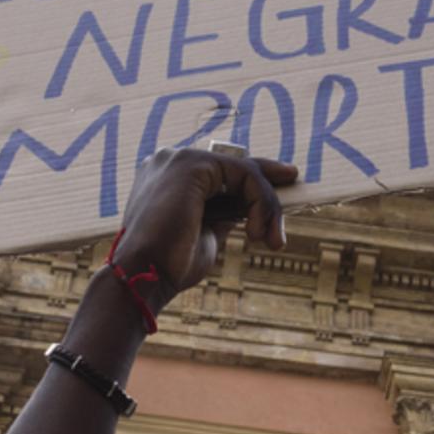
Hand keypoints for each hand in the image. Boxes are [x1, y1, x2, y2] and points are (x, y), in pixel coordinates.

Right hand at [112, 147, 296, 307]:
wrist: (144, 275)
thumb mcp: (205, 232)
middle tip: (289, 203)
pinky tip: (258, 233)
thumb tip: (249, 208)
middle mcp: (170, 160)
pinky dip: (261, 203)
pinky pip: (245, 175)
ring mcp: (179, 158)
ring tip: (272, 240)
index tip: (284, 186)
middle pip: (236, 165)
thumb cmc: (169, 264)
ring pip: (245, 171)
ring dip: (268, 206)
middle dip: (268, 188)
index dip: (255, 179)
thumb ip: (224, 213)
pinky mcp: (192, 165)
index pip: (222, 170)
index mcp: (168, 175)